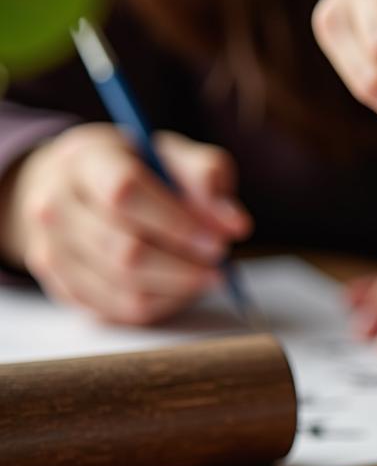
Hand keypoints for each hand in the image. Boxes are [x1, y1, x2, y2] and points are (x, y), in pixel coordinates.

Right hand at [0, 124, 251, 323]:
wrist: (76, 187)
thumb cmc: (136, 169)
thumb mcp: (172, 155)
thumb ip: (207, 177)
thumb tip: (235, 223)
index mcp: (84, 161)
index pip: (124, 193)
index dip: (176, 222)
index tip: (219, 240)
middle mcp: (55, 205)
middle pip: (125, 250)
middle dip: (184, 263)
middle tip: (220, 263)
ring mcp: (52, 250)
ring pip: (124, 287)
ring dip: (179, 287)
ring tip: (207, 274)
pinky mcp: (63, 287)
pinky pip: (121, 309)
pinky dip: (162, 303)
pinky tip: (181, 287)